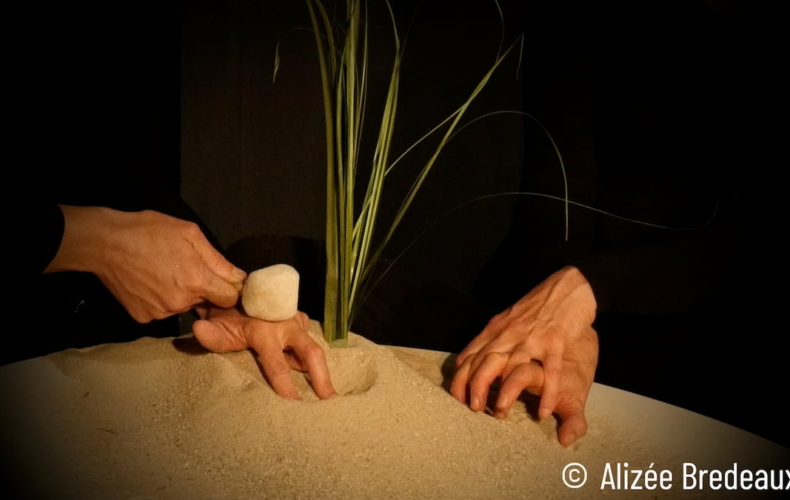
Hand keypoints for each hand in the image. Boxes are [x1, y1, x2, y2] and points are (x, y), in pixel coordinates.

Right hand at [46, 206, 246, 321]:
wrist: (104, 242)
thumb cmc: (149, 231)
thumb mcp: (190, 234)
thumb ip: (217, 260)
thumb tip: (240, 278)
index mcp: (197, 281)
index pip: (229, 298)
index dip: (228, 288)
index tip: (220, 279)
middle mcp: (181, 302)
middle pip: (206, 302)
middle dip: (203, 289)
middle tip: (185, 268)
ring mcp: (160, 313)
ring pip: (184, 306)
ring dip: (181, 294)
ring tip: (165, 272)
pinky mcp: (144, 318)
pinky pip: (163, 311)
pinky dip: (161, 299)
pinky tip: (151, 282)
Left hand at [192, 307, 336, 399]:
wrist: (239, 289)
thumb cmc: (227, 314)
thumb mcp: (217, 326)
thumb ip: (211, 336)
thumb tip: (199, 330)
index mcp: (265, 331)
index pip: (277, 365)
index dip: (286, 387)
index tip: (295, 405)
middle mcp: (287, 325)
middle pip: (312, 353)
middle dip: (323, 378)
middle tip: (331, 400)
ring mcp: (297, 321)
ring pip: (313, 347)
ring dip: (322, 370)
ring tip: (330, 395)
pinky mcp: (301, 320)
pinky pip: (309, 340)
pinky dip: (313, 359)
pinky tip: (318, 376)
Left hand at [449, 266, 597, 446]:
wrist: (568, 286)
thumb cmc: (537, 305)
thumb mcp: (507, 319)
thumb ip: (490, 339)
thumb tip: (469, 359)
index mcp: (497, 329)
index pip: (471, 355)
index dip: (461, 378)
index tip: (456, 398)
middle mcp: (510, 333)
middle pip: (486, 361)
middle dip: (476, 386)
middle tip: (473, 409)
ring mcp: (533, 337)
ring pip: (513, 365)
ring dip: (505, 391)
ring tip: (500, 414)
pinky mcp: (555, 340)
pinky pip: (550, 369)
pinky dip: (547, 391)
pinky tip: (543, 411)